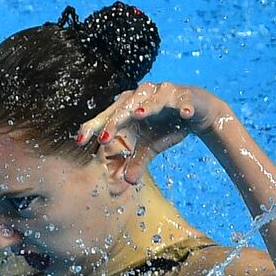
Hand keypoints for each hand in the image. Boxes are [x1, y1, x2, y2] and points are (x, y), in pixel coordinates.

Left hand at [76, 82, 232, 184]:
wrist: (195, 109)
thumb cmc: (164, 124)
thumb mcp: (149, 146)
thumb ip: (137, 161)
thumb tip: (127, 182)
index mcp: (127, 108)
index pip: (106, 117)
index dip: (93, 127)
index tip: (79, 141)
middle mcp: (141, 96)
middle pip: (124, 108)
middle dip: (114, 121)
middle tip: (104, 138)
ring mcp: (162, 92)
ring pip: (152, 98)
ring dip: (147, 106)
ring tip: (139, 114)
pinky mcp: (184, 95)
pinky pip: (182, 100)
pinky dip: (183, 106)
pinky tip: (185, 114)